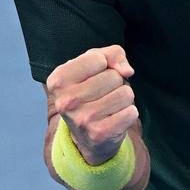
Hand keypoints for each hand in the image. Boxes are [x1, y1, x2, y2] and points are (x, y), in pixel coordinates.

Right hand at [45, 45, 137, 164]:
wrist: (85, 135)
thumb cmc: (90, 90)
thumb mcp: (94, 64)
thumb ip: (112, 54)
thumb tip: (127, 71)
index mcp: (58, 80)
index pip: (99, 59)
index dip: (104, 65)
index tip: (93, 77)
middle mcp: (66, 101)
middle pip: (114, 77)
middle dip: (115, 83)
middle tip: (101, 95)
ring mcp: (82, 119)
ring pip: (126, 93)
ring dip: (123, 98)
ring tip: (108, 105)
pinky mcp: (99, 134)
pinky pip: (131, 112)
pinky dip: (128, 113)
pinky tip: (114, 118)